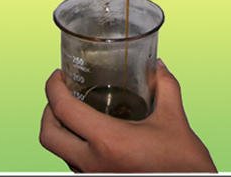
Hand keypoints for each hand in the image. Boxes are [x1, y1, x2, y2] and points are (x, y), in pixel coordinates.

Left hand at [39, 60, 216, 172]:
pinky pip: (74, 164)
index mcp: (108, 141)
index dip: (53, 88)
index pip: (64, 110)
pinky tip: (94, 134)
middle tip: (61, 93)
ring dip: (61, 130)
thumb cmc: (183, 165)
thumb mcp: (174, 119)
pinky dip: (74, 146)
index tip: (58, 76)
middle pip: (48, 136)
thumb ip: (165, 87)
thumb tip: (158, 66)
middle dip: (48, 111)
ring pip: (60, 152)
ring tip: (77, 110)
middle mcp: (93, 163)